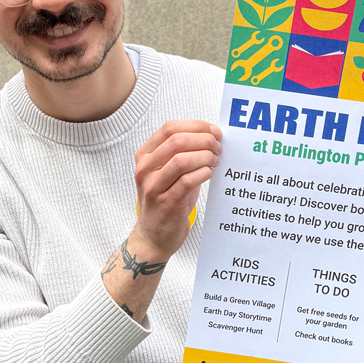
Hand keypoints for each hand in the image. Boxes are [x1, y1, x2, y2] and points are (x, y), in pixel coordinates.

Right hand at [130, 120, 221, 259]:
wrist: (153, 236)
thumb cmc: (166, 201)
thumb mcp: (169, 173)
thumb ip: (184, 154)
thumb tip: (211, 137)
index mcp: (145, 156)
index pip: (169, 129)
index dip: (195, 126)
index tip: (213, 130)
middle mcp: (145, 169)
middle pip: (176, 140)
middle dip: (203, 139)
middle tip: (218, 146)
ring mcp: (153, 186)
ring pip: (181, 159)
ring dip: (205, 156)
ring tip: (215, 160)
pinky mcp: (166, 202)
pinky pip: (187, 180)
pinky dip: (203, 173)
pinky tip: (210, 173)